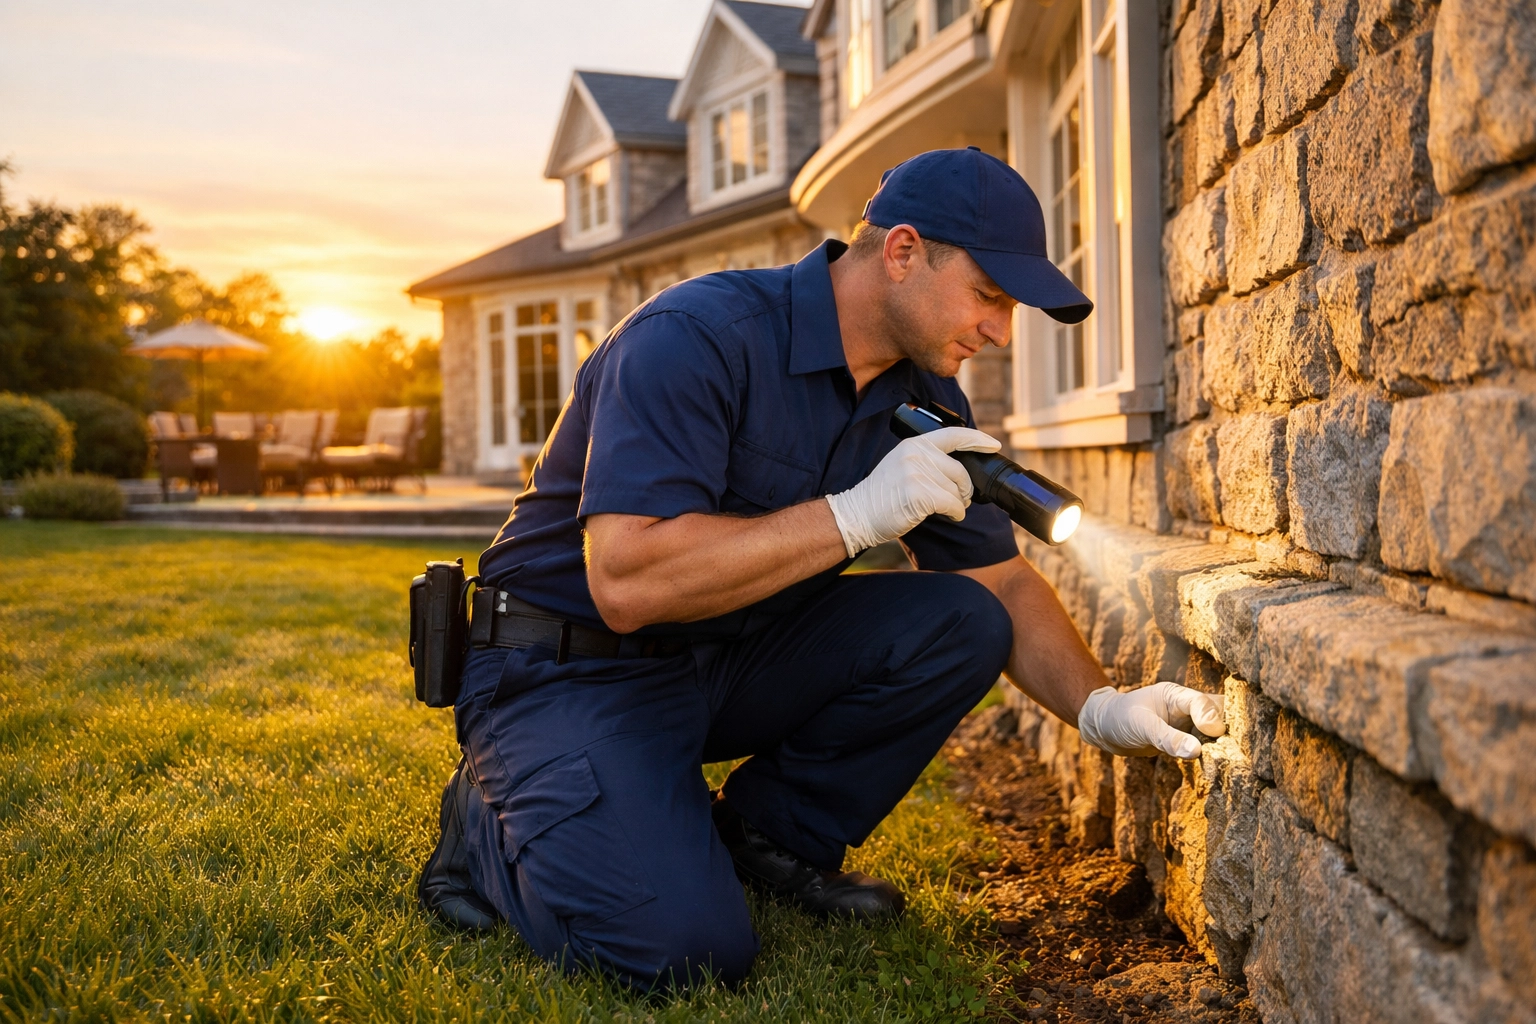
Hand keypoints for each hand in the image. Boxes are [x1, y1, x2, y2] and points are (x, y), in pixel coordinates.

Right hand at [824, 427, 1000, 557]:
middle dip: (965, 489)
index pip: (953, 435)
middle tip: (960, 500)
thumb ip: (927, 461)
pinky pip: (953, 505)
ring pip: (958, 491)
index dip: (977, 439)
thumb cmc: (882, 496)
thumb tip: (959, 472)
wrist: (857, 514)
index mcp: (914, 444)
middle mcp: (917, 454)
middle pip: (960, 471)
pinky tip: (948, 516)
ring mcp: (917, 473)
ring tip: (943, 509)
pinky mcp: (920, 493)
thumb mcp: (902, 466)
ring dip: (957, 504)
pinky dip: (956, 514)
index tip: (994, 444)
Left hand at [1076, 681, 1225, 758]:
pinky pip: (1208, 744)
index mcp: (1175, 695)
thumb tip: (1196, 752)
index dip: (1210, 717)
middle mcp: (1186, 706)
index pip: (1202, 702)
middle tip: (1240, 749)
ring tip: (1238, 759)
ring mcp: (1189, 723)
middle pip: (1219, 713)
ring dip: (1226, 743)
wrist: (1105, 727)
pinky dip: (1216, 753)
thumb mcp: (1141, 727)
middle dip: (1230, 729)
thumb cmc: (1119, 719)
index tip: (1214, 734)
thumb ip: (1167, 739)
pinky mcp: (1187, 738)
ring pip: (1218, 730)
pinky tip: (1225, 765)